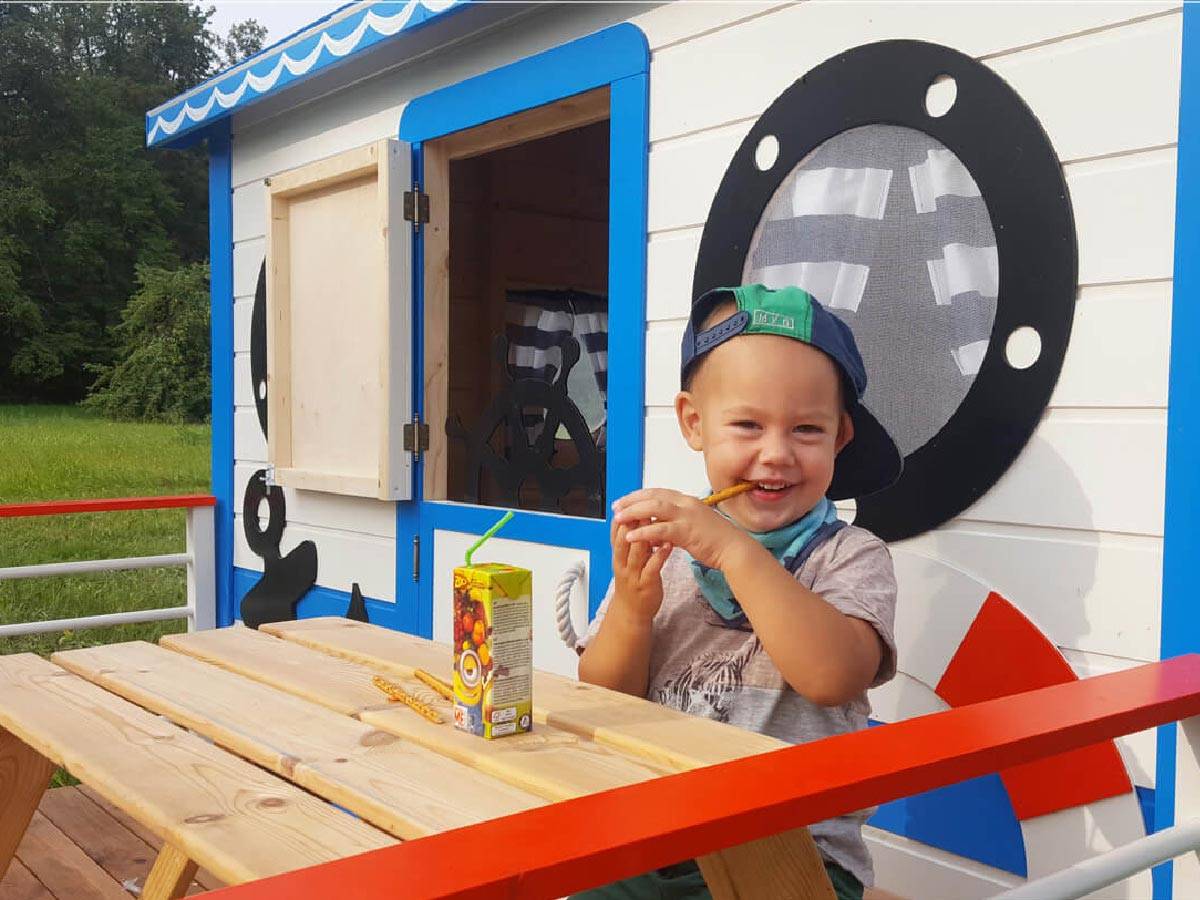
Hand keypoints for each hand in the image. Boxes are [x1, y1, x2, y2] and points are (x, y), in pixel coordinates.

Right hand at [610, 514, 667, 621]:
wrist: (633, 611)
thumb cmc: (634, 580)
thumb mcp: (628, 558)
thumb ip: (632, 540)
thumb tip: (638, 516)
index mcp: (619, 554)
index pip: (617, 529)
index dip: (624, 514)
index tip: (634, 499)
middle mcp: (623, 562)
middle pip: (624, 537)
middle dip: (633, 520)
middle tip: (645, 505)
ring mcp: (633, 574)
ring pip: (636, 552)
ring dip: (646, 535)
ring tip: (657, 520)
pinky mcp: (646, 584)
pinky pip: (652, 568)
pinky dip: (660, 556)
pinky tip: (669, 545)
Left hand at [613, 488, 750, 570]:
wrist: (734, 549)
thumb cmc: (715, 539)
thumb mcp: (694, 523)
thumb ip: (677, 520)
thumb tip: (659, 522)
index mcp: (686, 500)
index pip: (657, 492)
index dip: (638, 495)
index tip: (623, 501)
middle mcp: (685, 503)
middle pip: (652, 496)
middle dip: (631, 501)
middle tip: (616, 508)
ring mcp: (686, 516)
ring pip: (654, 508)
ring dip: (634, 513)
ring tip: (619, 519)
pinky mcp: (686, 531)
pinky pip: (660, 529)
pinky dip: (643, 532)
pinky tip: (631, 537)